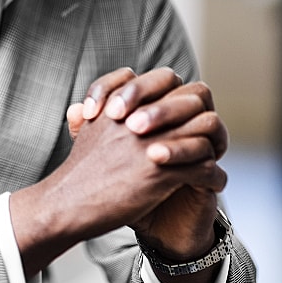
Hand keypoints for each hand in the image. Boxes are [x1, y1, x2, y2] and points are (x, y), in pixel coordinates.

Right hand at [10, 67, 227, 280]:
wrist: (67, 204)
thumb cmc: (78, 172)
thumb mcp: (85, 131)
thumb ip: (93, 112)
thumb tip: (84, 107)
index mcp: (122, 103)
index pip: (163, 78)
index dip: (176, 93)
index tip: (176, 113)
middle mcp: (138, 117)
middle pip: (190, 97)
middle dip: (202, 114)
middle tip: (202, 130)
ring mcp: (150, 143)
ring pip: (204, 127)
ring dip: (213, 142)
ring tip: (214, 154)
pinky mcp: (160, 173)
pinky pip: (204, 165)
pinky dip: (213, 174)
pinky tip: (212, 181)